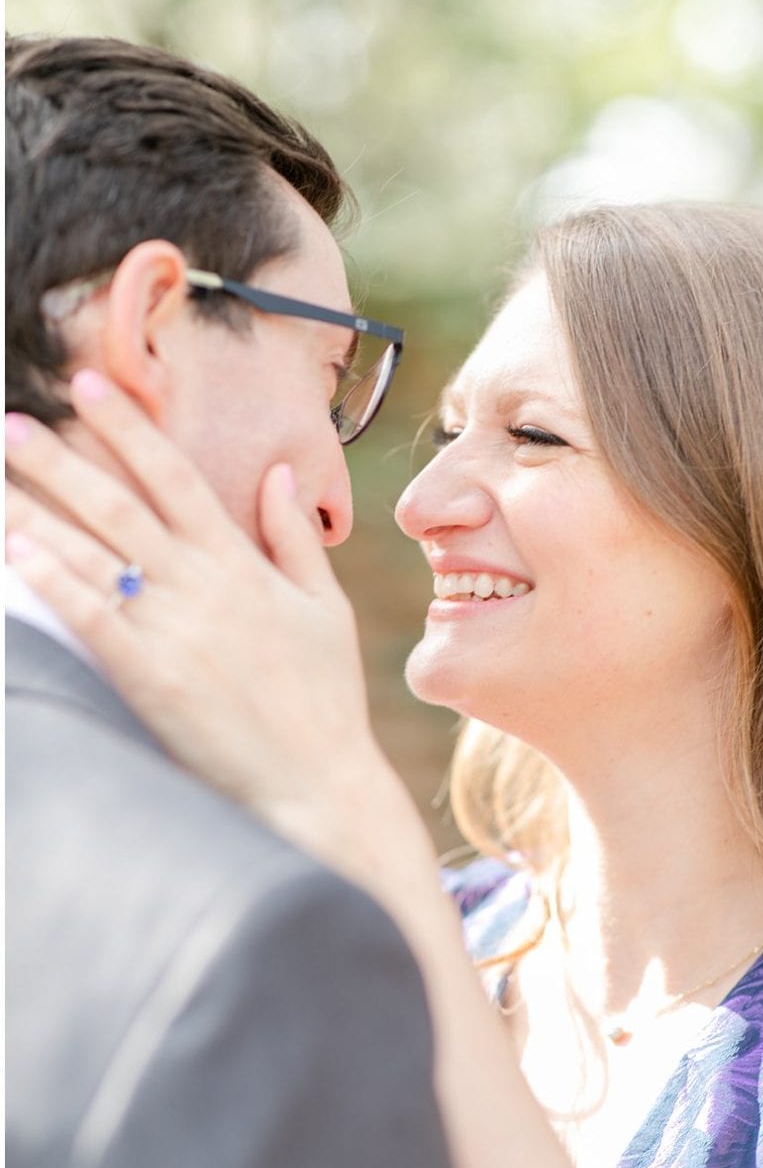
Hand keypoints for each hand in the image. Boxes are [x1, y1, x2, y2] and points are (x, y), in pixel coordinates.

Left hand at [3, 375, 417, 871]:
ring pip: (91, 554)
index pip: (177, 480)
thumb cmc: (326, 698)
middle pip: (119, 507)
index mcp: (244, 566)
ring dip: (35, 511)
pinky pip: (91, 617)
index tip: (91, 388)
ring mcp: (174, 630)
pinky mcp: (150, 676)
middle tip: (9, 421)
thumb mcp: (326, 609)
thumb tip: (278, 475)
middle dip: (60, 459)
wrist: (320, 779)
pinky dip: (52, 581)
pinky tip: (16, 551)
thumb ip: (296, 540)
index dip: (131, 431)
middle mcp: (204, 587)